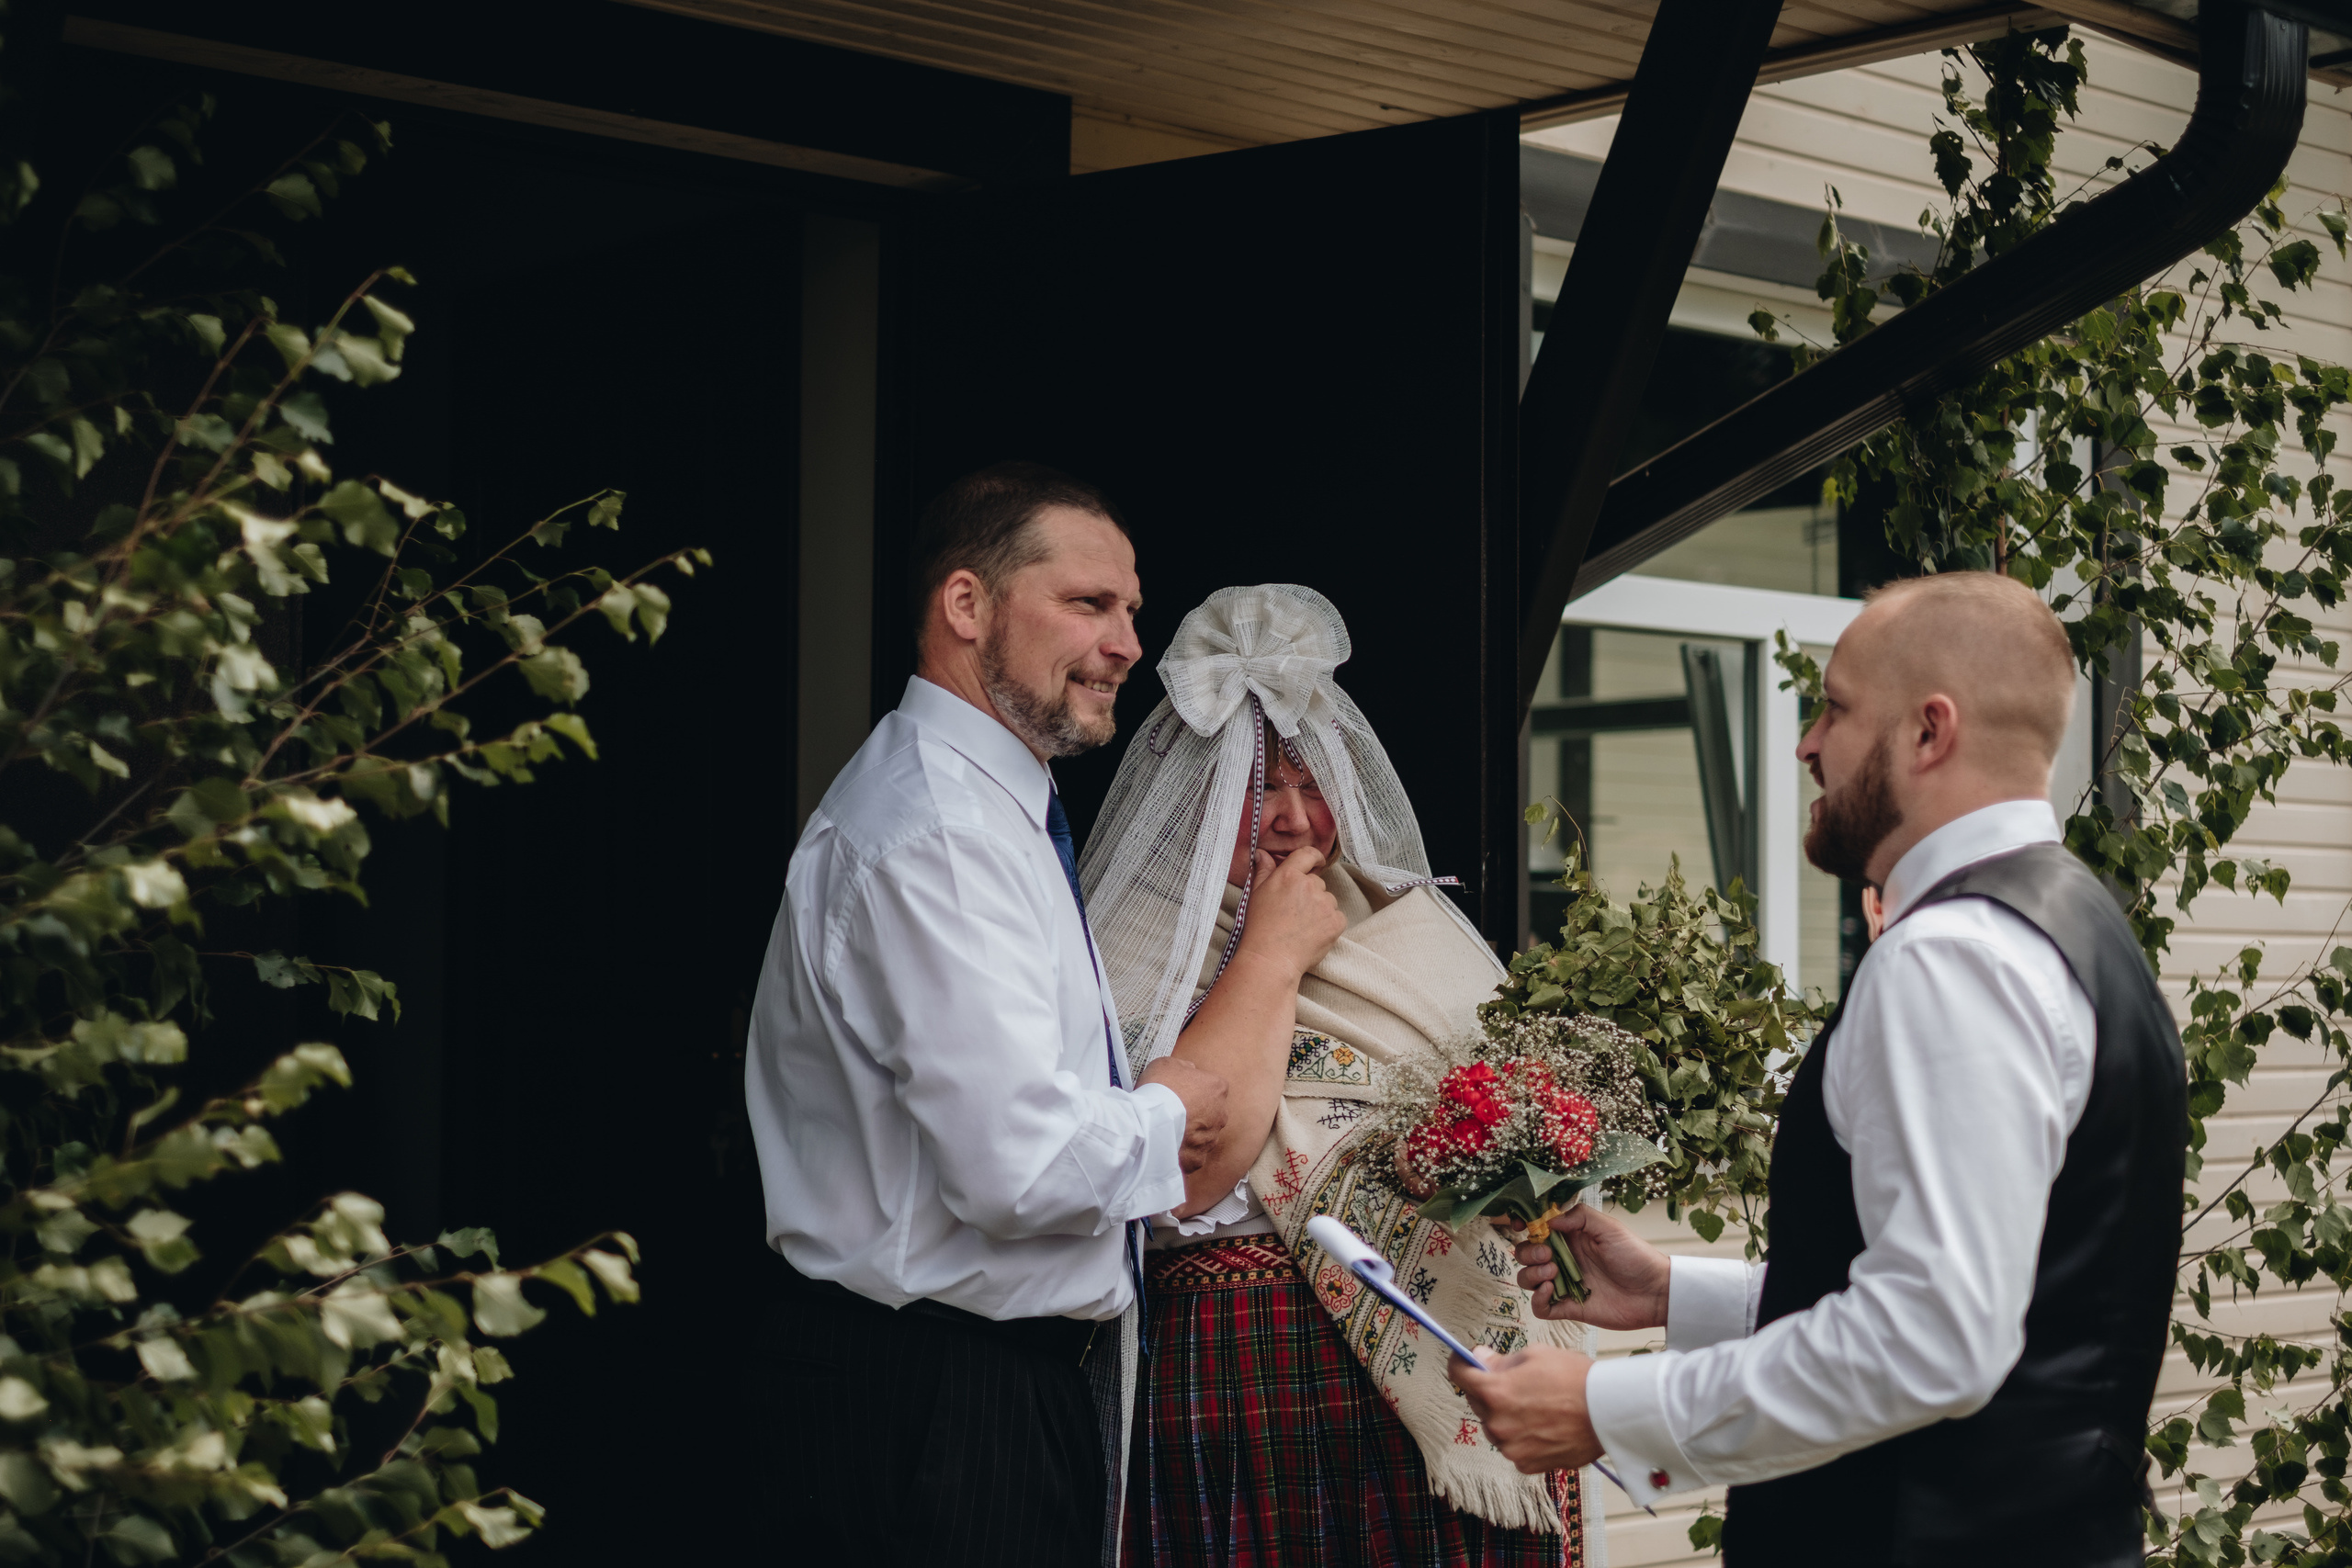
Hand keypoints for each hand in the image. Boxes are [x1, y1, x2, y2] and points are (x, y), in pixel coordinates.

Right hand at [1138, 1054, 1227, 1174]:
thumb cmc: (1159, 1090)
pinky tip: (1167, 1147)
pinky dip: (1182, 1152)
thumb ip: (1184, 1067)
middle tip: (1174, 1112)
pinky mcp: (1199, 1157)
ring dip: (1189, 1134)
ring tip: (1167, 1130)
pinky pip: (1192, 1155)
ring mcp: (1211, 1138)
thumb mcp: (1168, 1064)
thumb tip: (1188, 1070)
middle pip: (1210, 1113)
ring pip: (1202, 1135)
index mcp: (1217, 1088)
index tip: (1181, 1092)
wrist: (1150, 1123)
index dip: (1195, 1089)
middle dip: (1195, 1114)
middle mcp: (1220, 1114)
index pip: (1212, 1087)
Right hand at [1230, 846, 1345, 980]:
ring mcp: (1325, 903)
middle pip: (1317, 882)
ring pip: (1327, 900)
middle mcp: (1309, 885)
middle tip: (1295, 912)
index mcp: (1289, 875)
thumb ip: (1263, 870)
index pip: (1308, 854)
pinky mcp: (1336, 921)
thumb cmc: (1260, 928)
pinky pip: (1337, 916)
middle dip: (1309, 893)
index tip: (1316, 863)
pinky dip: (1329, 924)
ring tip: (1302, 926)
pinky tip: (1313, 934)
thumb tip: (1262, 853)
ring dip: (1319, 909)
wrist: (1271, 958)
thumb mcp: (1256, 895)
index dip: (1314, 858)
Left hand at [1448, 1347, 1600, 1472]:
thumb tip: (1479, 1358)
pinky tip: (1543, 1424)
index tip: (1464, 1359)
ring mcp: (1511, 1447)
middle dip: (1488, 1389)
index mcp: (1495, 1392)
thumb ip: (1501, 1360)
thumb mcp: (1535, 1354)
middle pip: (1477, 1401)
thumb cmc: (1576, 1378)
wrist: (1609, 1412)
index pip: (1459, 1374)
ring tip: (1535, 1405)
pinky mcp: (1526, 1465)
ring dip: (1504, 1415)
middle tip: (1512, 1380)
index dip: (1460, 1362)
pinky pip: (1513, 1446)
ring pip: (1495, 1426)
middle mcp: (1497, 1423)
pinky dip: (1521, 1436)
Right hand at [1515, 1205, 1670, 1329]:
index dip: (1524, 1228)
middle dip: (1529, 1252)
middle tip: (1548, 1254)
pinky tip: (1549, 1291)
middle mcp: (1563, 1259)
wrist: (1654, 1293)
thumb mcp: (1608, 1228)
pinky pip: (1540, 1307)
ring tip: (1552, 1271)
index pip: (1537, 1231)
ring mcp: (1564, 1284)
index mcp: (1570, 1237)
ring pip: (1528, 1279)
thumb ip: (1578, 1217)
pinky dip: (1537, 1299)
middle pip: (1526, 1255)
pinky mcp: (1568, 1307)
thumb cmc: (1635, 1256)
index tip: (1522, 1227)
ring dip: (1531, 1274)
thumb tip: (1548, 1221)